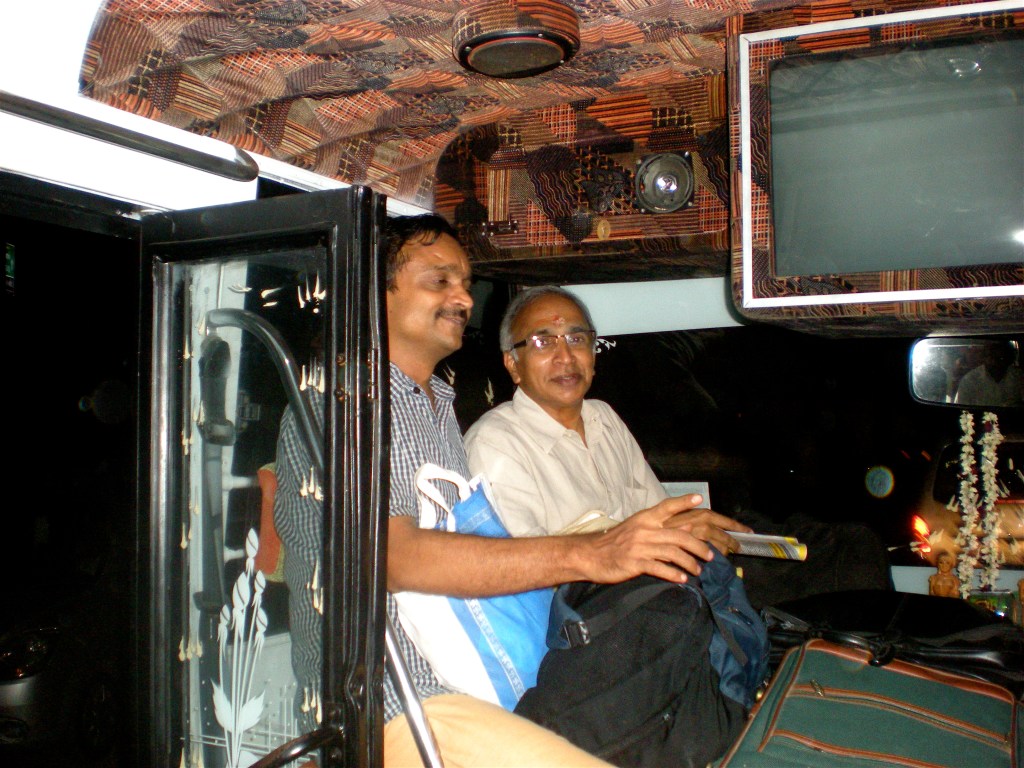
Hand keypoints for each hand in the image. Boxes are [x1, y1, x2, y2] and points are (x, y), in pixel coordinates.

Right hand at [580, 495, 748, 583]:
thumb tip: (681, 528)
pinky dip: (674, 574)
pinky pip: (660, 568)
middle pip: (679, 535)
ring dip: (690, 562)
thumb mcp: (634, 528)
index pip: (666, 506)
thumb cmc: (614, 542)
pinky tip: (682, 579)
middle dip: (698, 546)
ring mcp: (639, 546)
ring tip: (698, 570)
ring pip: (673, 552)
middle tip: (710, 555)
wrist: (590, 555)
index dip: (683, 502)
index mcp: (644, 518)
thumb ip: (655, 527)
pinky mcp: (635, 563)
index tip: (699, 499)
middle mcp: (644, 530)